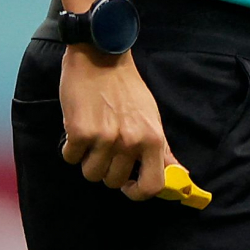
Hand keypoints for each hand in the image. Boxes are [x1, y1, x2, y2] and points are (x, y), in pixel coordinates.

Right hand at [57, 45, 175, 200]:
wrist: (101, 57)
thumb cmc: (128, 89)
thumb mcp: (152, 118)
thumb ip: (162, 149)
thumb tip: (179, 174)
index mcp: (153, 140)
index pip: (152, 186)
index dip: (138, 193)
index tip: (127, 186)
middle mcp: (131, 142)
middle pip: (114, 182)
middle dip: (107, 171)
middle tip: (105, 151)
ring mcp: (105, 138)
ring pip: (91, 173)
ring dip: (87, 161)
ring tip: (92, 140)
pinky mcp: (79, 132)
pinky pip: (70, 158)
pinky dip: (71, 149)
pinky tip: (77, 130)